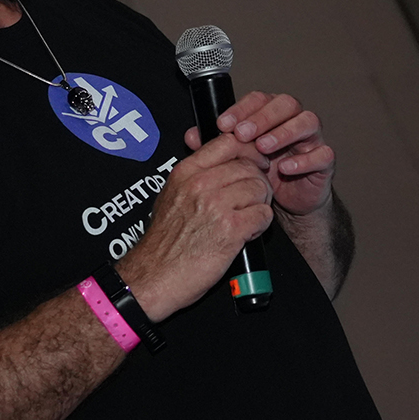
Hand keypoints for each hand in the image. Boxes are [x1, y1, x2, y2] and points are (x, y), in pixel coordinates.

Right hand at [118, 131, 273, 320]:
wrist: (155, 277)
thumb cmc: (163, 244)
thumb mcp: (170, 197)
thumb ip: (193, 177)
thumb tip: (221, 164)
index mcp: (185, 173)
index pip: (228, 142)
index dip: (249, 150)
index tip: (254, 162)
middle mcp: (200, 184)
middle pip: (249, 167)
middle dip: (257, 183)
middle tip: (252, 200)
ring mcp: (216, 205)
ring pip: (259, 189)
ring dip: (260, 204)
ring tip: (248, 219)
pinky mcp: (231, 229)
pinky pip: (263, 214)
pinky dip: (261, 224)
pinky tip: (248, 233)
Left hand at [184, 90, 335, 216]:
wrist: (288, 205)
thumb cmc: (264, 175)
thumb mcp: (237, 160)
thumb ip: (216, 145)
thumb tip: (192, 135)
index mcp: (270, 116)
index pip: (259, 99)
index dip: (242, 108)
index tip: (224, 124)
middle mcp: (292, 121)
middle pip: (285, 103)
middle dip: (262, 117)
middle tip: (243, 134)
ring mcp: (311, 139)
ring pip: (307, 121)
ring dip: (283, 132)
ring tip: (263, 147)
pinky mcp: (324, 160)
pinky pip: (322, 153)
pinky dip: (304, 159)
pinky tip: (285, 167)